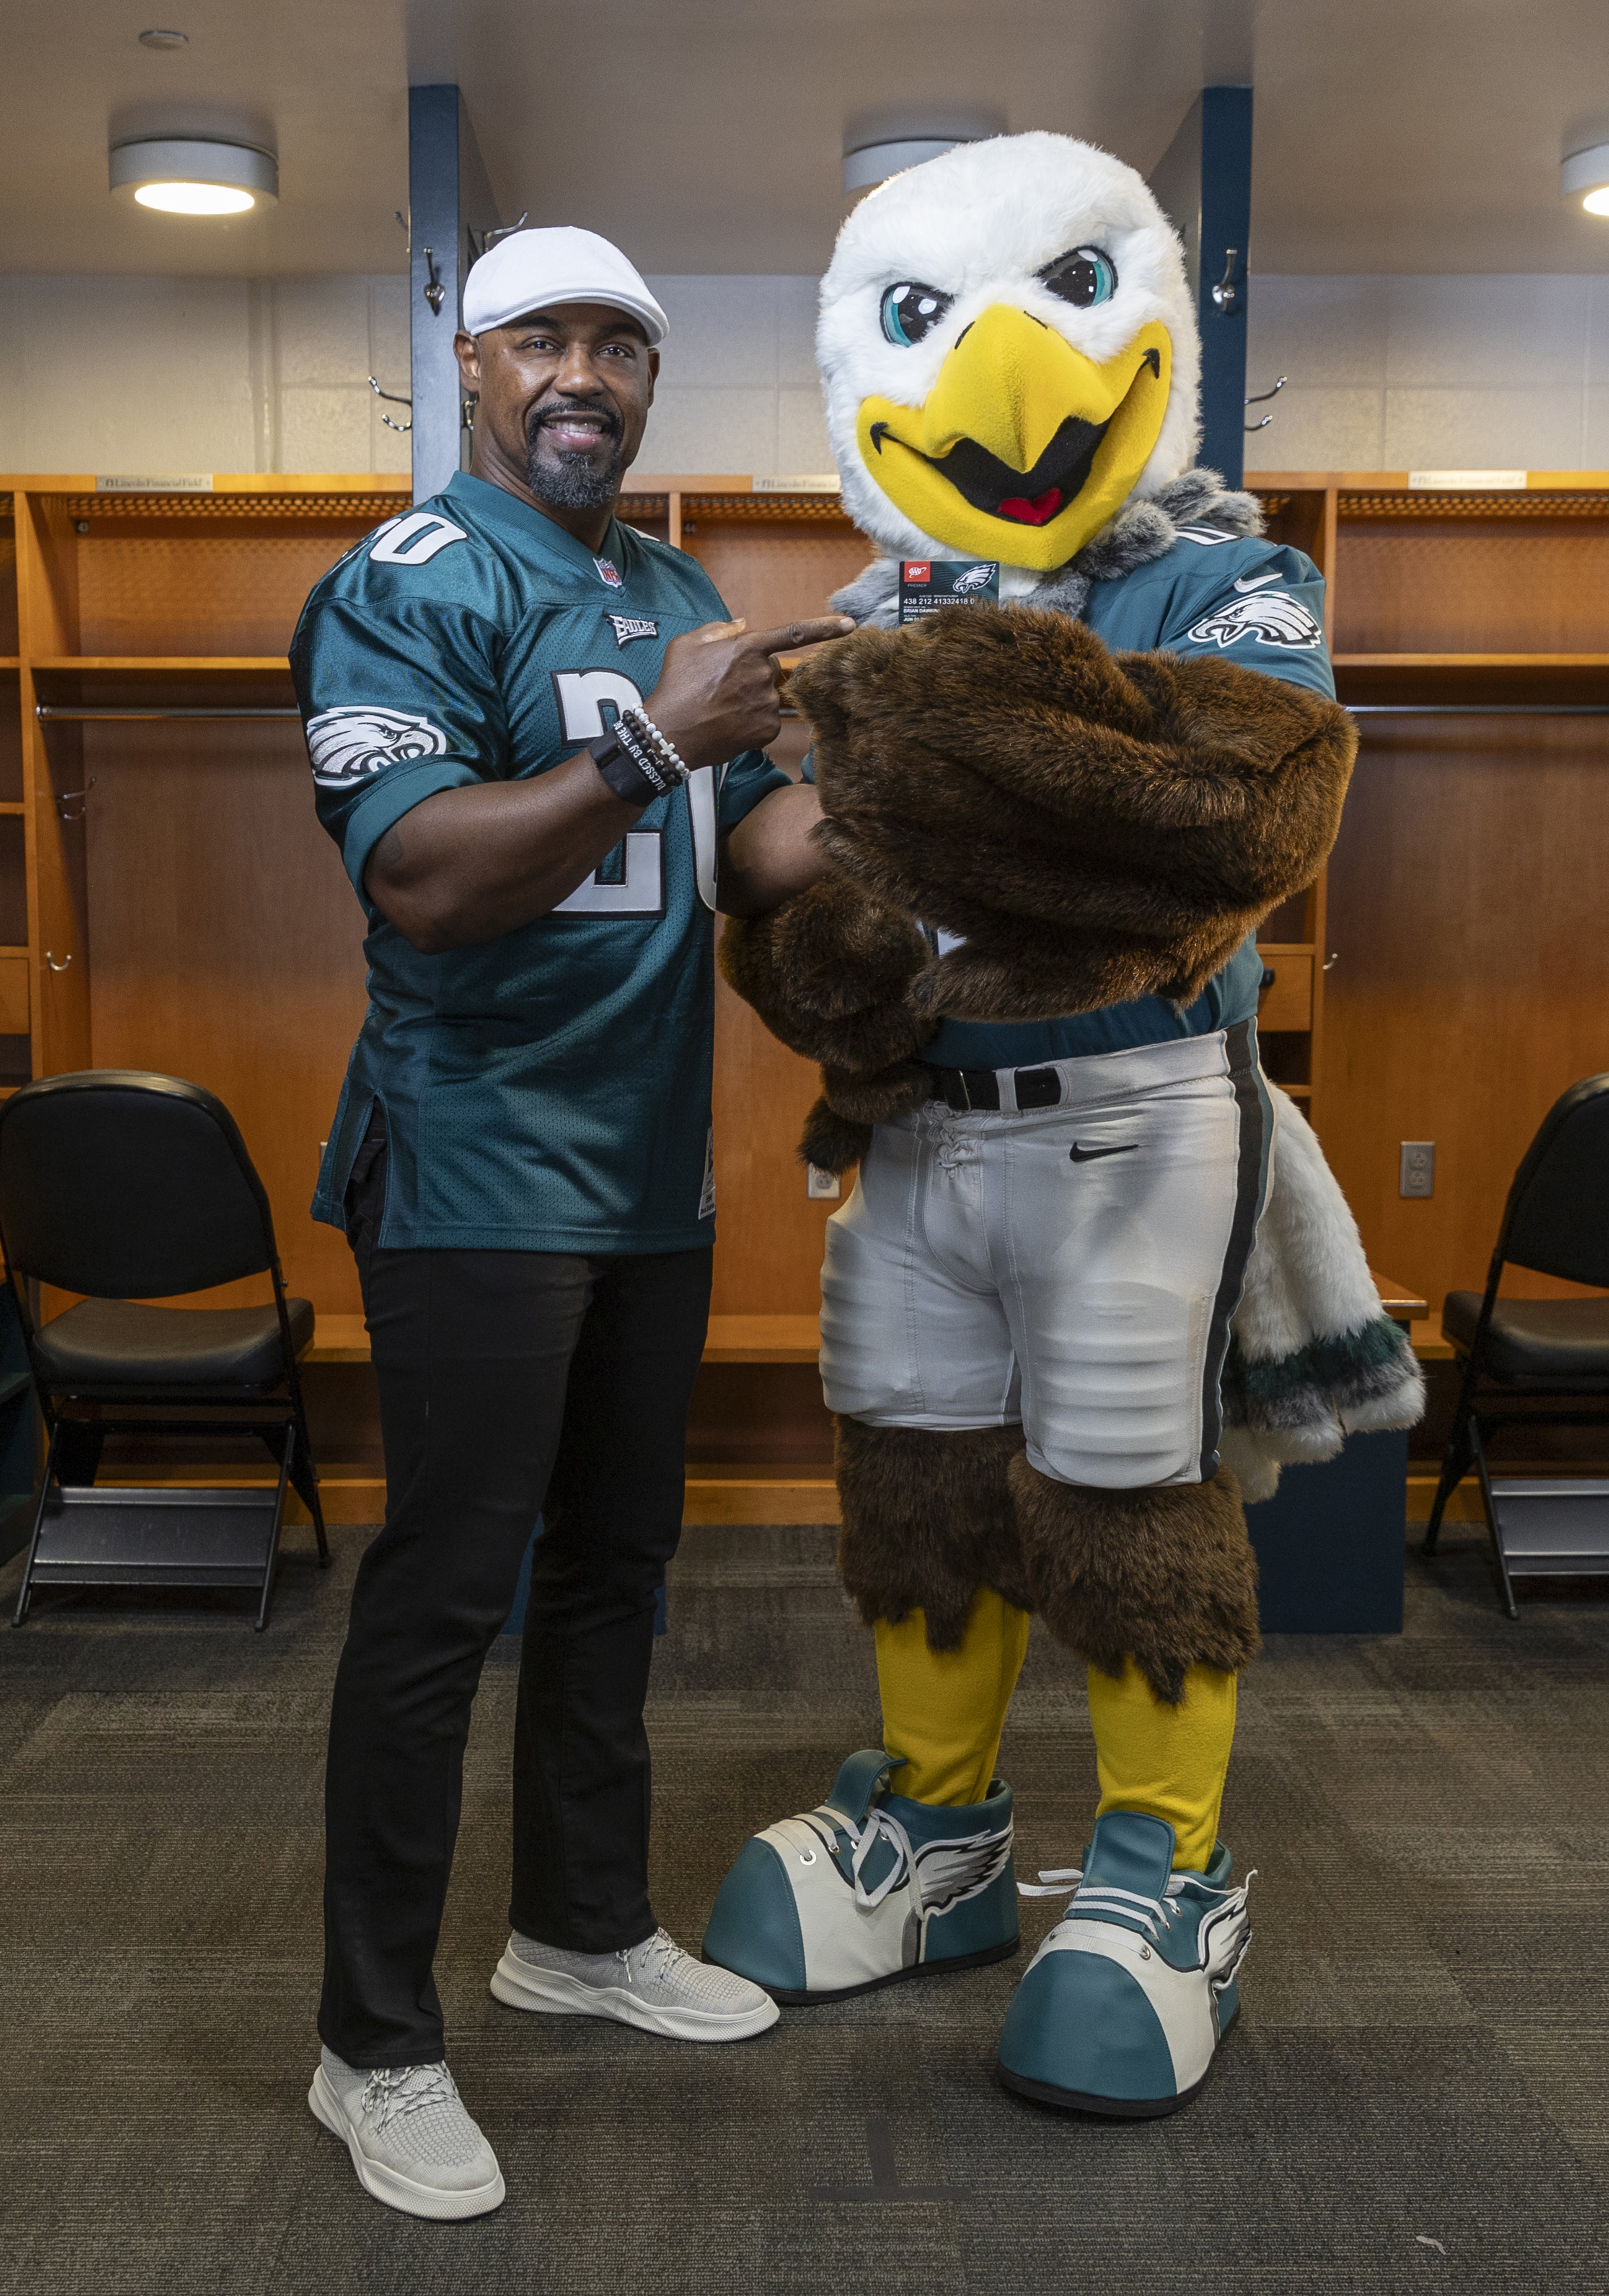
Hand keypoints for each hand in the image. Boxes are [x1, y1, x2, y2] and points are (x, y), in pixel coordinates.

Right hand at [645, 615, 853, 772]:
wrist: (670, 734)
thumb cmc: (675, 686)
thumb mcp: (687, 645)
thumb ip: (719, 630)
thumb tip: (743, 624)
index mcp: (748, 648)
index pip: (795, 633)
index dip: (825, 628)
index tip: (851, 626)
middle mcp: (763, 675)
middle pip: (770, 669)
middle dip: (752, 673)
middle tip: (720, 686)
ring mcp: (767, 705)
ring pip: (768, 695)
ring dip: (750, 698)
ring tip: (720, 707)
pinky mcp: (767, 730)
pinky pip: (767, 719)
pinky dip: (751, 720)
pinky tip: (729, 722)